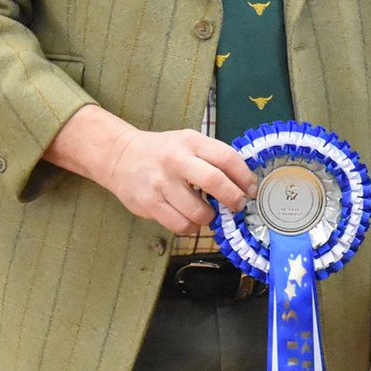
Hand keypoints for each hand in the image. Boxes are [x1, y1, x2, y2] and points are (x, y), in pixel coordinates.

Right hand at [47, 105, 254, 233]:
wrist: (119, 156)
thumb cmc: (163, 152)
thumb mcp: (189, 143)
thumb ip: (214, 158)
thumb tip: (245, 183)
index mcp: (191, 142)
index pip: (227, 158)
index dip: (244, 177)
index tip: (251, 189)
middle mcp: (175, 160)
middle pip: (214, 182)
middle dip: (233, 199)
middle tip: (237, 206)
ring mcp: (160, 183)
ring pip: (198, 211)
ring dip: (210, 218)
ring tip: (208, 214)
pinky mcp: (148, 203)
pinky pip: (179, 225)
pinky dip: (191, 227)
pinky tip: (190, 220)